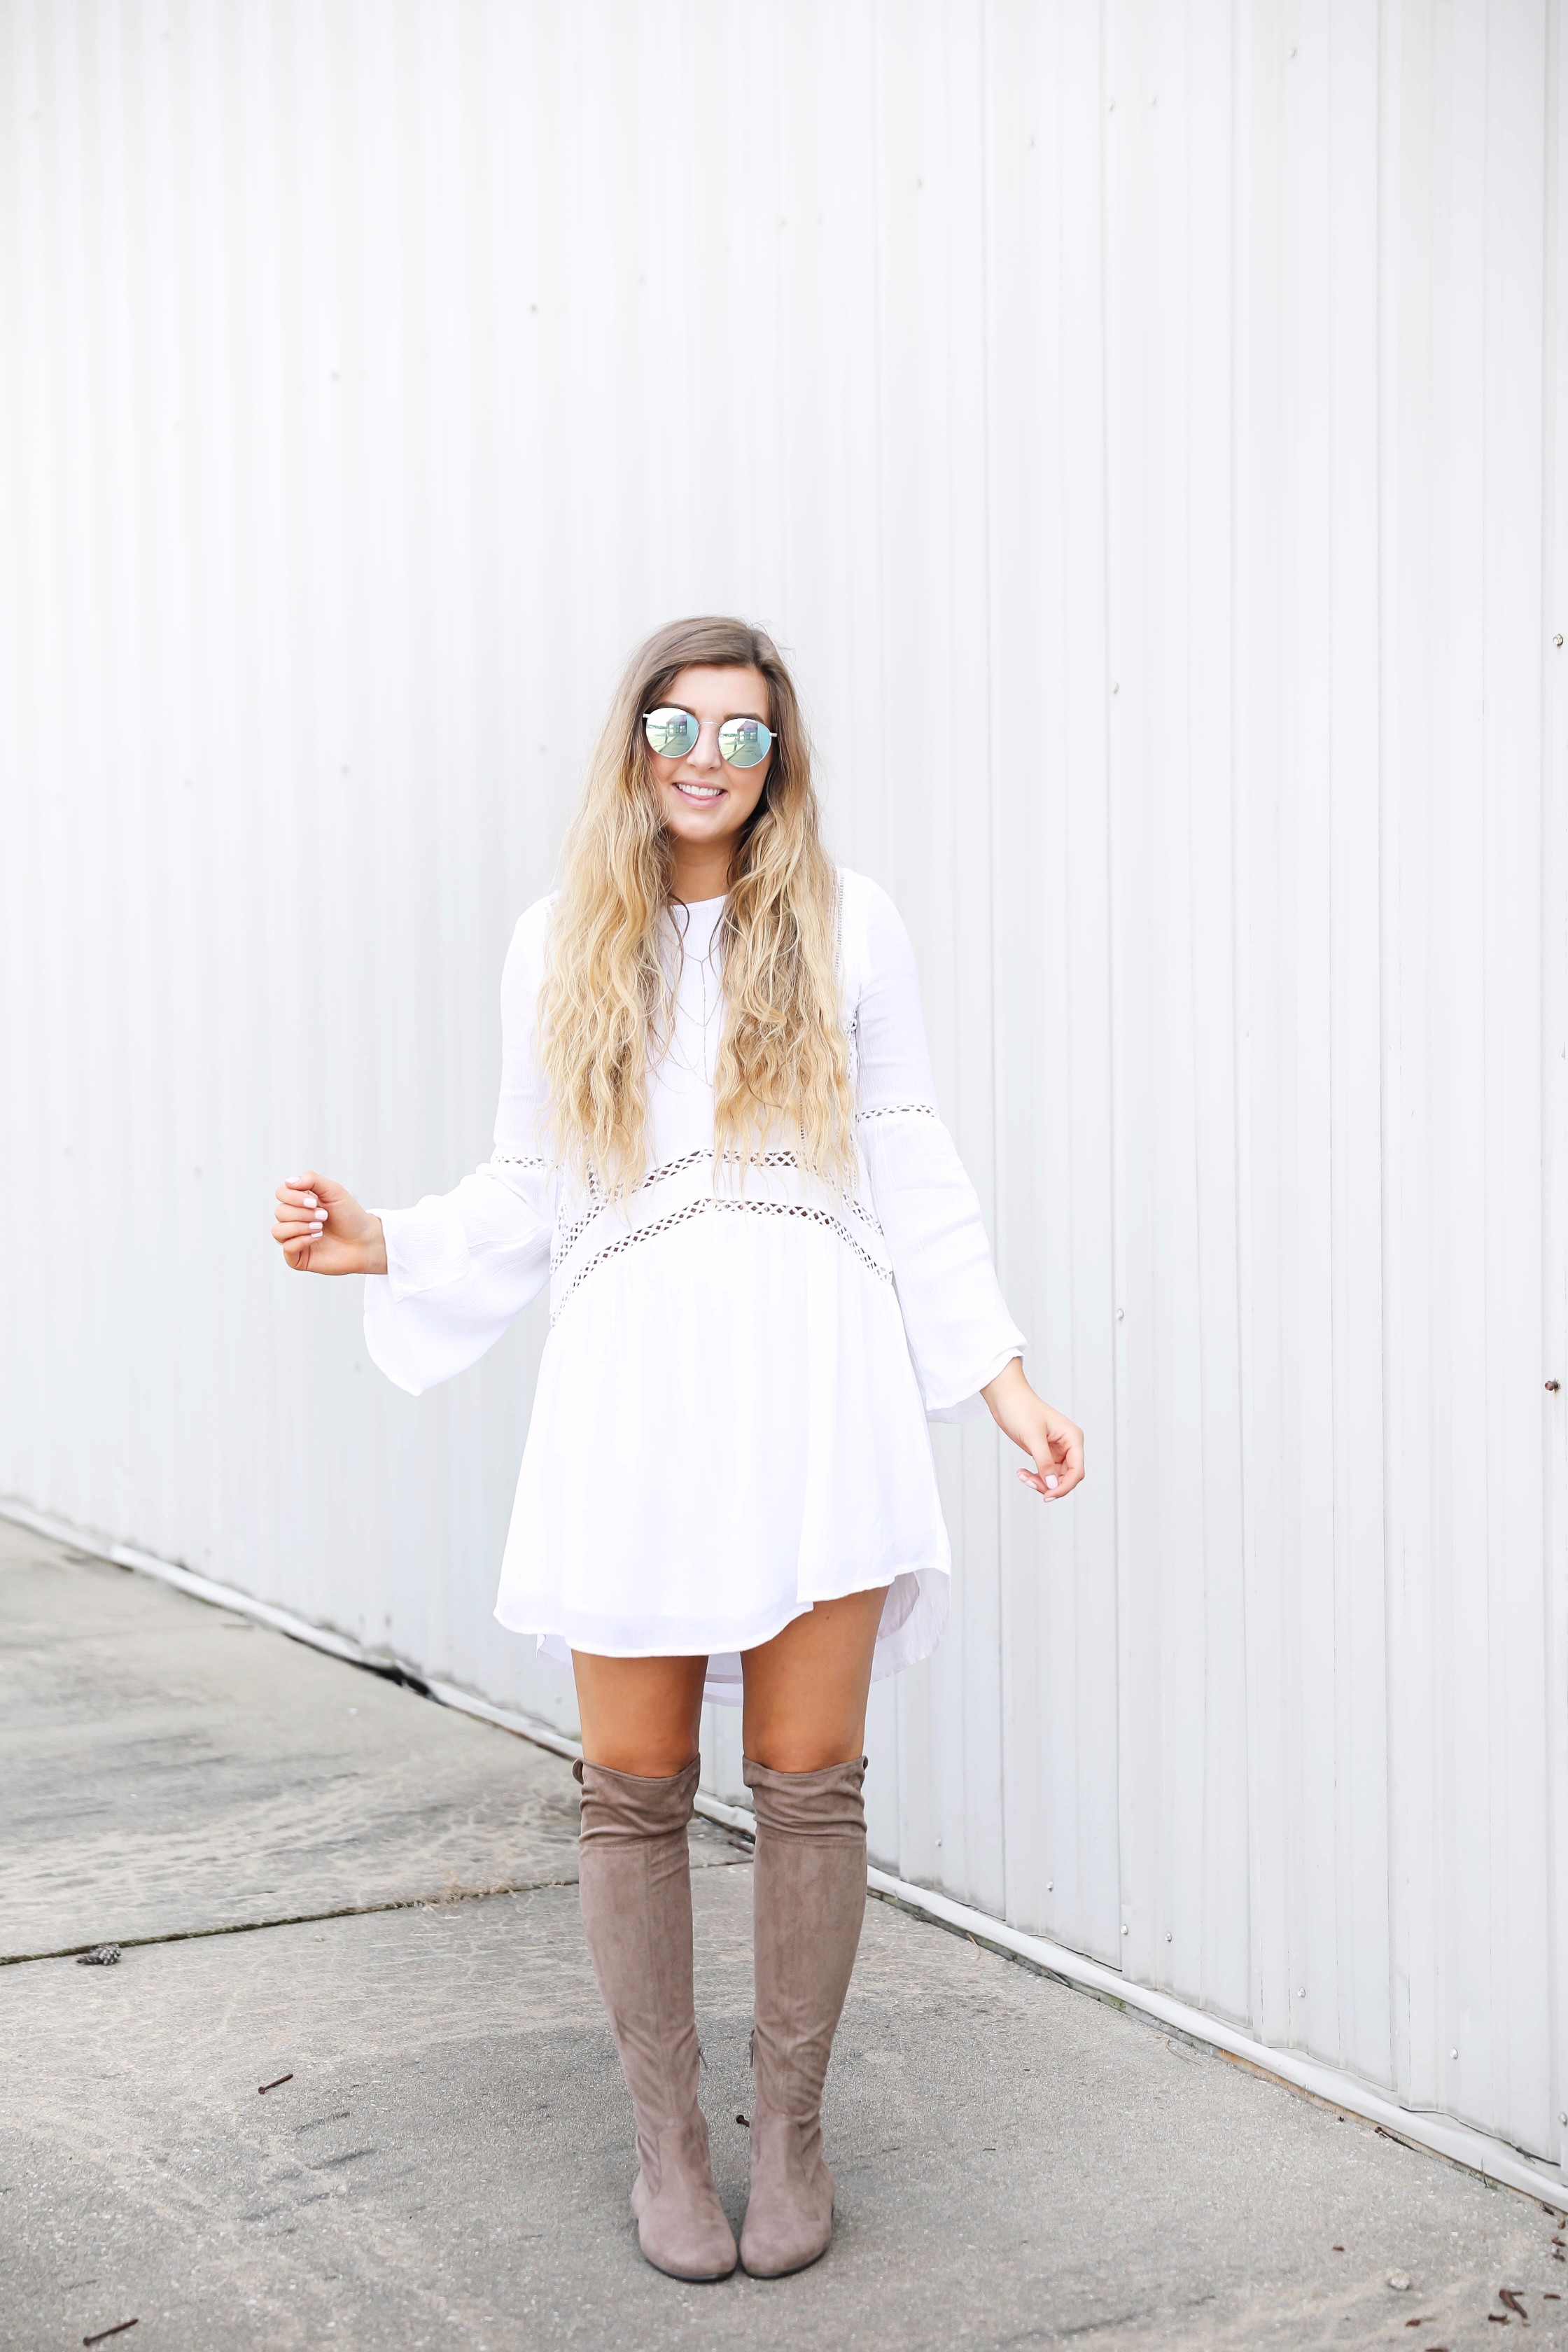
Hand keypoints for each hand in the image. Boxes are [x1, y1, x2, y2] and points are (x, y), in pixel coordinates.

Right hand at [271, 1170, 386, 1276]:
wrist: (365, 1240)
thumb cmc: (350, 1215)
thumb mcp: (333, 1190)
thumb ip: (311, 1179)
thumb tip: (287, 1182)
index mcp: (300, 1202)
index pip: (281, 1193)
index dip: (293, 1197)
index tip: (314, 1202)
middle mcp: (294, 1219)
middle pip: (280, 1212)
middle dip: (303, 1213)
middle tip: (324, 1216)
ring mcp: (294, 1239)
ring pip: (277, 1231)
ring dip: (300, 1227)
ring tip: (320, 1228)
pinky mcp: (298, 1257)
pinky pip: (286, 1248)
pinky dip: (301, 1241)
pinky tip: (317, 1238)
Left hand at [980, 1357, 1083, 1500]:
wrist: (1005, 1397)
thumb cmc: (1021, 1409)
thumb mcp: (1033, 1437)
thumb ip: (1044, 1462)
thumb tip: (1052, 1485)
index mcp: (1073, 1438)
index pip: (1077, 1471)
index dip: (1064, 1486)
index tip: (1048, 1496)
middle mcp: (1069, 1445)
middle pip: (1067, 1477)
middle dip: (1050, 1485)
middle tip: (1029, 1482)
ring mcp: (1057, 1449)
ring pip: (1055, 1477)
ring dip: (1040, 1481)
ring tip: (1022, 1476)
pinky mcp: (1045, 1452)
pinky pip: (1045, 1472)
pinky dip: (1035, 1476)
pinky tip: (1021, 1473)